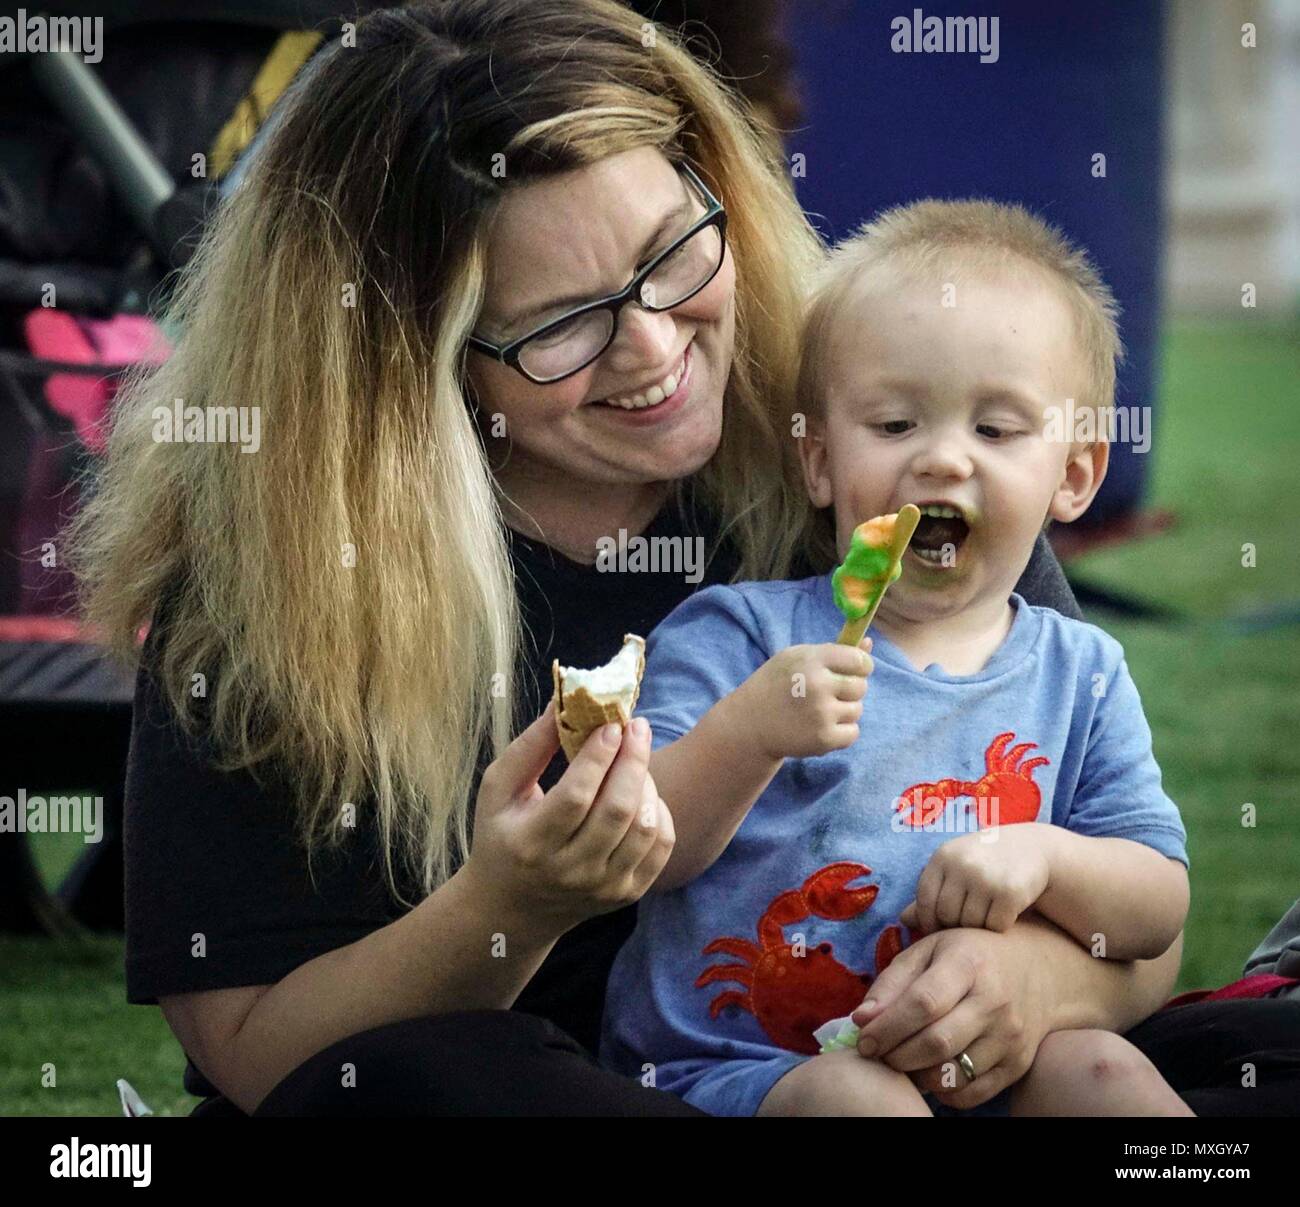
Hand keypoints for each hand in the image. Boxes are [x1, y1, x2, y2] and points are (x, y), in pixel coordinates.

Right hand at [465, 702, 674, 934]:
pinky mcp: (626, 895)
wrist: (512, 909)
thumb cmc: (502, 835)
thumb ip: (529, 748)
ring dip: (647, 782)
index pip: (575, 797)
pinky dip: (659, 812)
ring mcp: (602, 887)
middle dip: (633, 759)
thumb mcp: (498, 790)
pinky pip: (660, 847)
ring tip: (635, 758)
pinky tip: (643, 793)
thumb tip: (562, 703)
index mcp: (531, 844)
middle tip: (637, 726)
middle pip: (617, 810)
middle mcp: (569, 871)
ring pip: (644, 827)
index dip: (598, 757)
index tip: (611, 724)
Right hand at [735, 639, 873, 759]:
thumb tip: (869, 643)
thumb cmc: (776, 685)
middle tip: (829, 694)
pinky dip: (842, 732)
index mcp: (811, 660)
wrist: (750, 724)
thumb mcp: (797, 658)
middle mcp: (818, 685)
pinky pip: (853, 732)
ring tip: (818, 711)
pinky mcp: (824, 739)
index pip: (858, 660)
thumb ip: (833, 652)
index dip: (861, 666)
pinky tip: (821, 727)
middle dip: (850, 690)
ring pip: (857, 710)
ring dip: (843, 711)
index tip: (853, 671)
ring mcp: (821, 714)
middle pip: (861, 686)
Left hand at [850, 925, 1050, 1109]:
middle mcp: (994, 1000)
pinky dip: (943, 1091)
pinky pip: (973, 1093)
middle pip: (937, 1042)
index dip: (888, 1027)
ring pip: (954, 1073)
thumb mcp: (928, 951)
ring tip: (903, 1062)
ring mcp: (1010, 1035)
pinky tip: (931, 1072)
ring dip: (917, 1076)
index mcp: (967, 963)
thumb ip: (891, 983)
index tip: (864, 1040)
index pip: (923, 1003)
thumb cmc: (969, 956)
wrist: (1037, 969)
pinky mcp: (1018, 1063)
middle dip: (897, 1055)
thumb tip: (861, 1020)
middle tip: (878, 1054)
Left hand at [899, 825, 1053, 935]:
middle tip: (970, 918)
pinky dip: (1000, 926)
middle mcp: (963, 864)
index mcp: (943, 856)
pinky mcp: (1011, 892)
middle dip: (956, 924)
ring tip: (988, 911)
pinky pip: (996, 926)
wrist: (1034, 848)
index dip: (929, 919)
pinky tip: (1006, 912)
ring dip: (979, 926)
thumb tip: (902, 921)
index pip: (925, 900)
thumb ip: (931, 893)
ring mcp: (987, 877)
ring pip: (971, 924)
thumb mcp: (955, 868)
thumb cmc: (985, 862)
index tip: (939, 927)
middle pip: (947, 915)